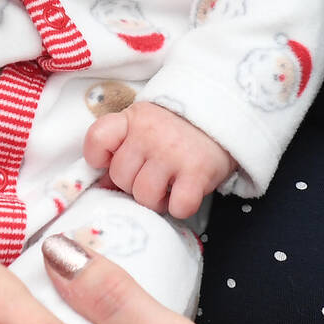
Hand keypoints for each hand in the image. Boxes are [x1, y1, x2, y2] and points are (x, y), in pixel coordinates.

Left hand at [83, 101, 234, 217]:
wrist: (225, 116)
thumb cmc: (177, 130)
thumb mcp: (145, 126)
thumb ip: (122, 148)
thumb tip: (101, 184)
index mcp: (132, 119)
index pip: (97, 138)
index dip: (99, 158)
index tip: (112, 161)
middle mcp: (149, 134)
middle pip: (120, 176)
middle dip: (133, 184)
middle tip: (153, 176)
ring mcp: (172, 153)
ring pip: (144, 196)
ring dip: (156, 200)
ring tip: (169, 187)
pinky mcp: (197, 171)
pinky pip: (177, 206)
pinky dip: (180, 207)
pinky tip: (185, 193)